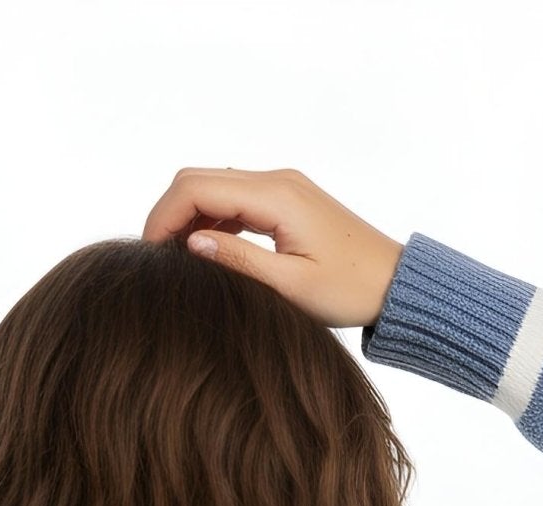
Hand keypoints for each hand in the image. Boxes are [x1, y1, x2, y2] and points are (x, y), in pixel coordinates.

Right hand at [141, 165, 405, 329]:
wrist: (393, 283)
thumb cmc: (350, 290)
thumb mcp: (290, 287)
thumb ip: (238, 261)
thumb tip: (190, 244)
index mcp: (276, 196)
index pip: (196, 188)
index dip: (162, 218)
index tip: (148, 256)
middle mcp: (276, 180)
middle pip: (199, 178)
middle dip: (168, 214)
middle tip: (156, 260)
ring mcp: (282, 186)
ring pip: (214, 185)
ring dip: (188, 216)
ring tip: (178, 261)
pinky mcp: (286, 199)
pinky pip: (235, 197)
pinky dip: (212, 219)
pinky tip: (208, 252)